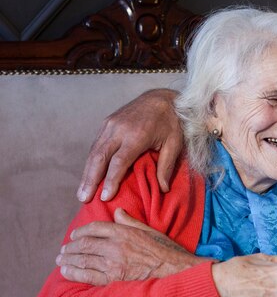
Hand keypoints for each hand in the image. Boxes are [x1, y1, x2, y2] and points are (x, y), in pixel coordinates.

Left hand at [57, 208, 204, 285]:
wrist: (176, 272)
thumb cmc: (167, 252)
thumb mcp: (150, 231)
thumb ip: (130, 222)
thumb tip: (117, 212)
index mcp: (124, 232)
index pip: (95, 227)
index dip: (81, 231)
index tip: (75, 235)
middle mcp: (115, 246)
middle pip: (85, 244)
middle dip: (70, 247)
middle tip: (63, 250)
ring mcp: (112, 264)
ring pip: (83, 259)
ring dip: (68, 259)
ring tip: (61, 260)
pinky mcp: (112, 280)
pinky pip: (86, 275)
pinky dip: (73, 272)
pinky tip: (65, 271)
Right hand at [77, 88, 182, 202]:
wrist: (163, 97)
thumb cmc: (171, 122)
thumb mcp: (174, 144)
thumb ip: (166, 166)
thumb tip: (162, 189)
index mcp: (136, 135)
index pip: (119, 161)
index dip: (110, 180)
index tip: (105, 197)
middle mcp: (119, 129)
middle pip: (100, 157)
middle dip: (90, 179)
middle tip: (84, 199)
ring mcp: (110, 124)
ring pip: (94, 151)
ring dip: (86, 172)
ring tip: (82, 192)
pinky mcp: (107, 122)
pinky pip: (97, 144)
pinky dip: (92, 161)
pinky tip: (89, 175)